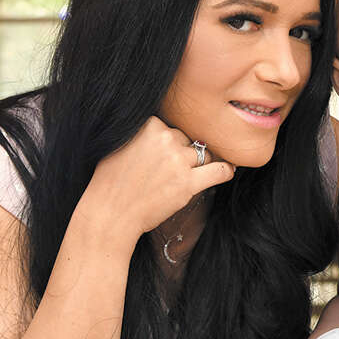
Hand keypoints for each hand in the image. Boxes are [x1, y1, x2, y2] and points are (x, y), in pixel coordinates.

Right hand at [84, 116, 234, 234]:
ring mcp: (178, 160)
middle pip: (187, 140)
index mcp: (148, 125)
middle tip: (166, 173)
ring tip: (186, 177)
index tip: (160, 158)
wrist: (111, 212)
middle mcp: (165, 138)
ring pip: (203, 154)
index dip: (167, 145)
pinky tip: (227, 171)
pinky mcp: (188, 182)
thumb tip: (167, 133)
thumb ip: (144, 135)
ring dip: (198, 165)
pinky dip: (225, 170)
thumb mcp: (121, 145)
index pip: (171, 129)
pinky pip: (219, 170)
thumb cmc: (112, 182)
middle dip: (181, 155)